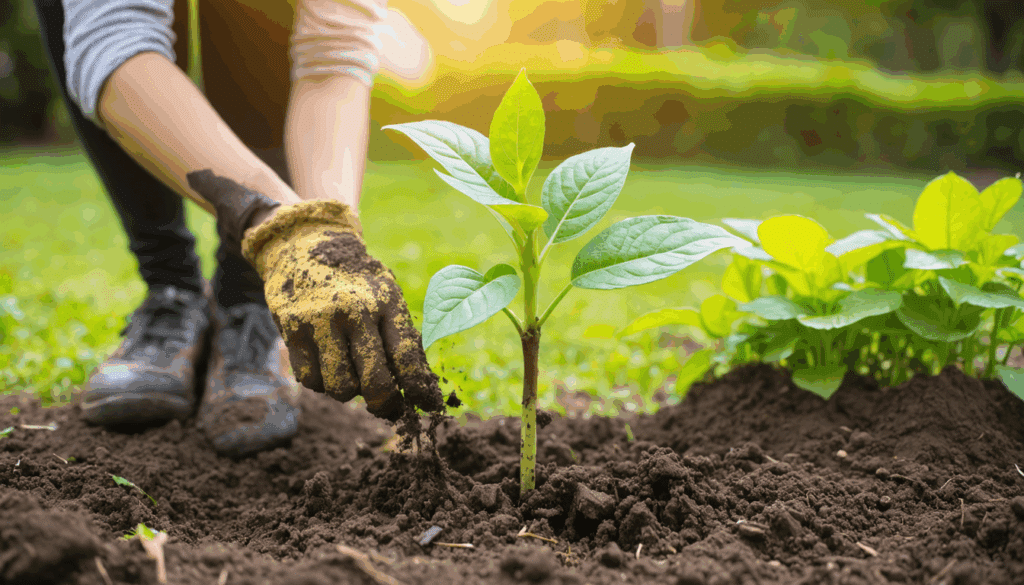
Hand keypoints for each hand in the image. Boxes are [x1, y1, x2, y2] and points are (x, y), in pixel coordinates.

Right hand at [241, 199, 442, 420]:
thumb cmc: (355, 281)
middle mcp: (355, 311)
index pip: (407, 357)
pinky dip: (319, 381)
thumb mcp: (385, 295)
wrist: (304, 243)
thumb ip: (400, 336)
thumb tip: (421, 389)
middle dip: (383, 403)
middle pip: (375, 382)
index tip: (426, 405)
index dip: (419, 389)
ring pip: (340, 387)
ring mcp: (321, 321)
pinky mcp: (292, 329)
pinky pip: (309, 379)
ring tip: (349, 373)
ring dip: (347, 391)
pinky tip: (325, 363)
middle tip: (383, 404)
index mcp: (386, 302)